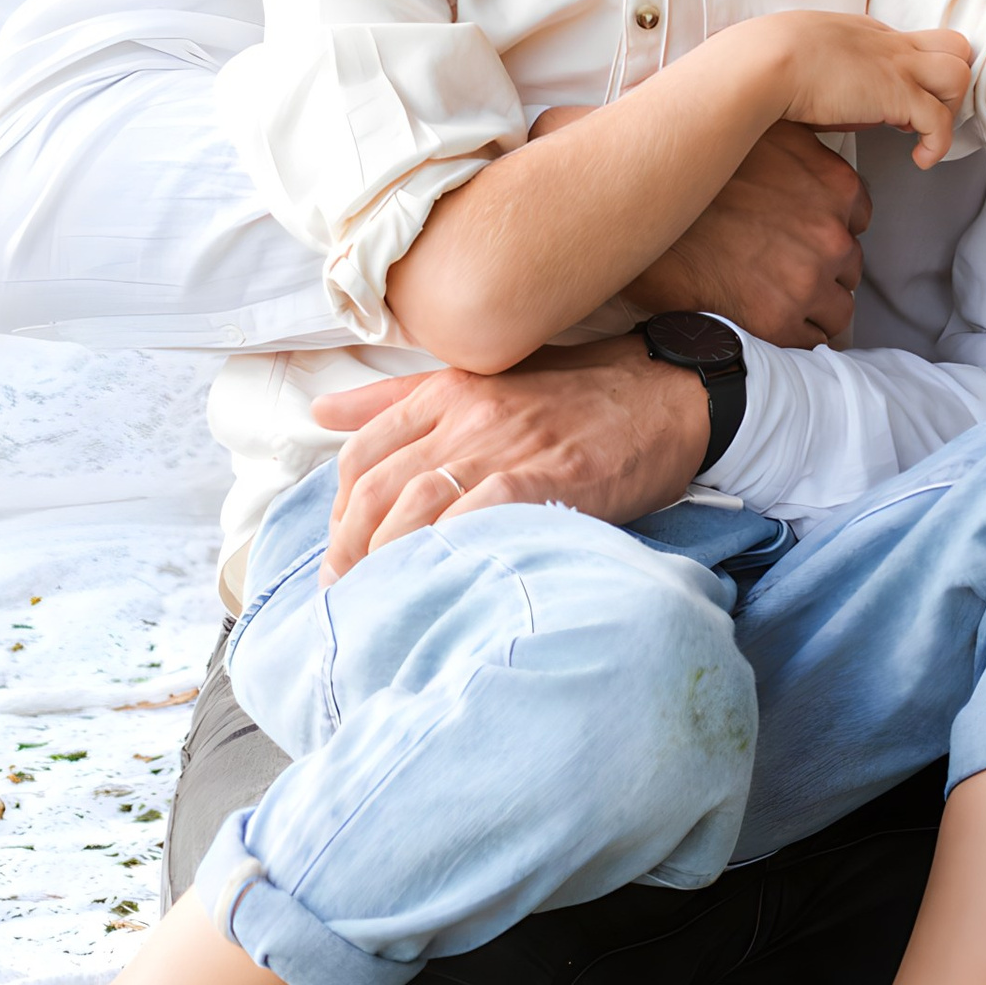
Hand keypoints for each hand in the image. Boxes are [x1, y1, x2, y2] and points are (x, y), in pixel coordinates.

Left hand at [310, 341, 708, 574]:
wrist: (664, 393)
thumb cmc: (573, 394)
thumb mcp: (480, 380)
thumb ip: (397, 400)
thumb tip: (321, 414)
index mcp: (445, 391)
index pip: (362, 454)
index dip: (337, 515)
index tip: (338, 559)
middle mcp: (465, 415)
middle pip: (378, 489)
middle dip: (350, 551)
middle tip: (348, 597)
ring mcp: (505, 444)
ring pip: (417, 507)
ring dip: (387, 563)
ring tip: (382, 604)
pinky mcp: (548, 476)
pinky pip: (479, 519)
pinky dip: (449, 554)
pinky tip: (440, 586)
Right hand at [621, 116, 871, 342]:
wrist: (637, 216)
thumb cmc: (694, 172)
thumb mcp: (763, 133)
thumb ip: (803, 150)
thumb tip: (816, 158)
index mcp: (834, 185)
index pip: (856, 216)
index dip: (827, 225)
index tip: (802, 231)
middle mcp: (830, 233)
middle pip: (848, 263)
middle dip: (821, 266)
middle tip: (780, 263)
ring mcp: (807, 281)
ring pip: (838, 307)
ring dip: (813, 305)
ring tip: (773, 296)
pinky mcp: (778, 322)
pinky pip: (810, 341)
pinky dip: (793, 334)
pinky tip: (763, 318)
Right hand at [754, 9, 971, 171]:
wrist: (762, 64)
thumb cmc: (766, 63)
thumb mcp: (802, 54)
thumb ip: (827, 69)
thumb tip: (835, 97)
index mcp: (866, 33)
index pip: (915, 44)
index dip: (915, 77)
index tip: (894, 105)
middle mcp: (889, 43)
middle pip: (953, 46)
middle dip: (947, 83)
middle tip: (922, 113)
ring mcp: (897, 66)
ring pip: (959, 73)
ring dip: (948, 108)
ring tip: (922, 133)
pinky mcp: (897, 94)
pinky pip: (940, 120)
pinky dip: (938, 144)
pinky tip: (920, 159)